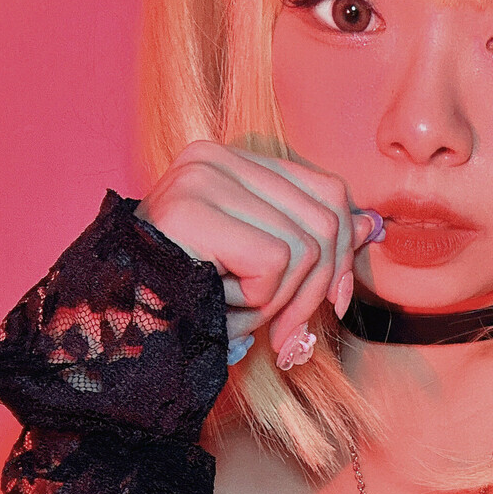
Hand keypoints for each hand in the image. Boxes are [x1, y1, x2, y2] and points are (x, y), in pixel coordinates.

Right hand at [136, 142, 379, 367]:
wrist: (118, 335)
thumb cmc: (186, 304)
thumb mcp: (261, 272)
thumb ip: (315, 242)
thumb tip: (374, 224)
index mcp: (231, 162)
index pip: (327, 192)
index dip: (343, 254)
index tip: (334, 305)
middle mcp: (214, 157)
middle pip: (325, 218)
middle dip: (316, 291)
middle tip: (285, 334)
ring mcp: (201, 178)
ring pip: (305, 247)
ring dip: (278, 303)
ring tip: (234, 313)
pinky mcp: (193, 210)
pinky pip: (275, 264)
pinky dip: (257, 304)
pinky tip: (219, 308)